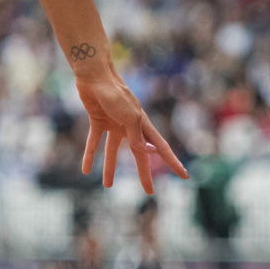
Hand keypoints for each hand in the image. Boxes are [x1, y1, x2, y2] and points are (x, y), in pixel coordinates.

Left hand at [76, 68, 187, 194]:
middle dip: (144, 173)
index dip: (172, 162)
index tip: (184, 175)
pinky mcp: (98, 121)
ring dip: (110, 168)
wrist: (95, 76)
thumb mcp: (129, 117)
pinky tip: (85, 170)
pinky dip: (89, 156)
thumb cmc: (115, 94)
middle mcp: (130, 126)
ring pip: (113, 152)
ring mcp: (114, 124)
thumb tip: (145, 153)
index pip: (161, 148)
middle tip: (149, 191)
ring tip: (108, 186)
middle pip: (138, 155)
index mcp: (143, 124)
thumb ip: (136, 137)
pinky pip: (94, 142)